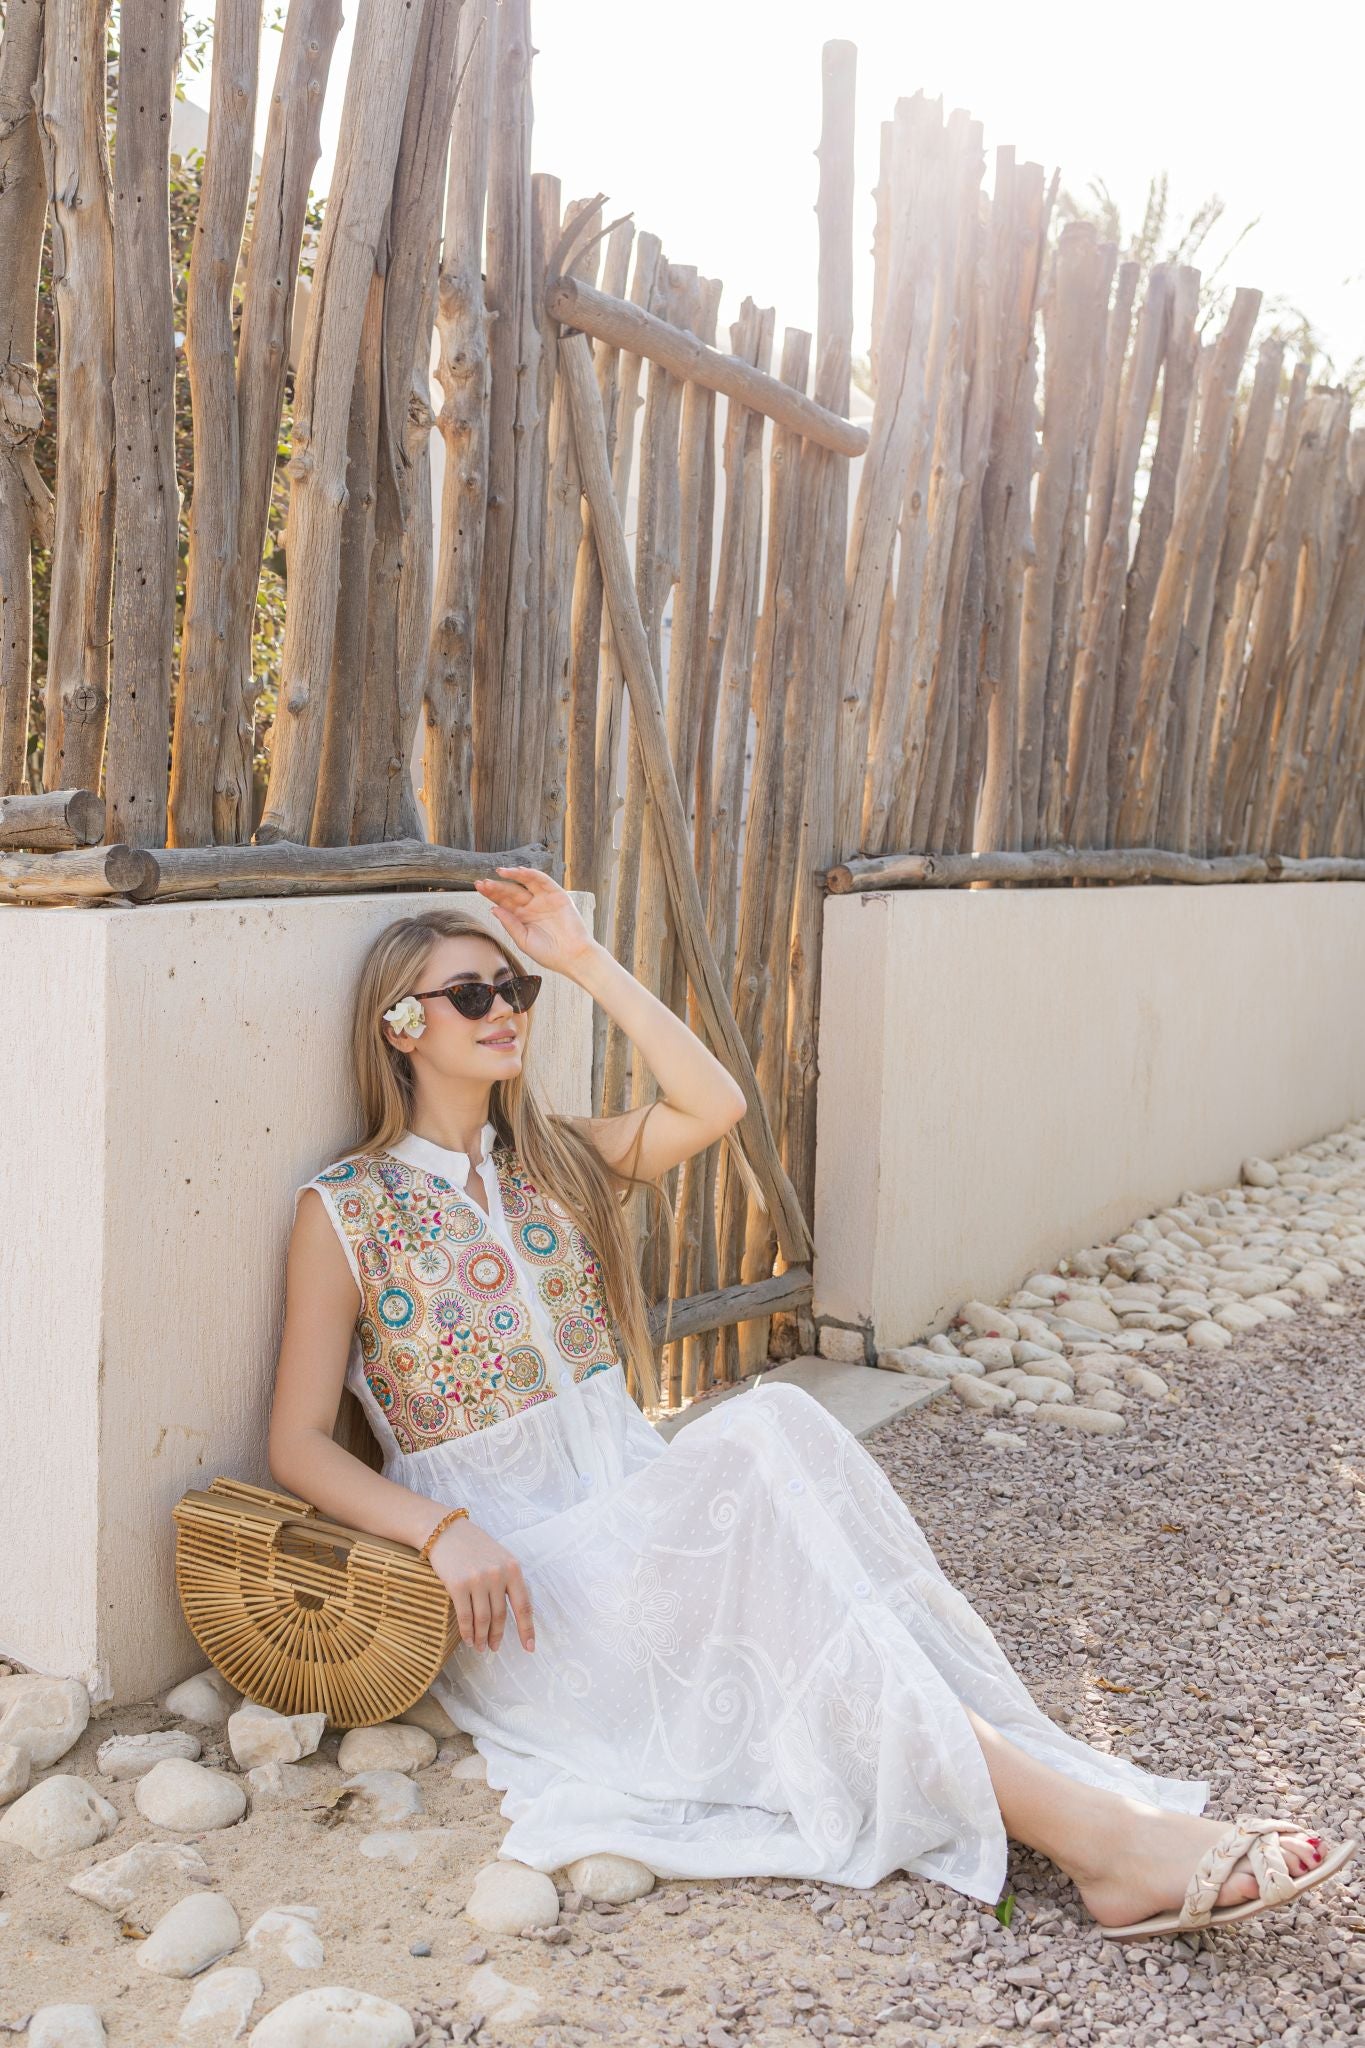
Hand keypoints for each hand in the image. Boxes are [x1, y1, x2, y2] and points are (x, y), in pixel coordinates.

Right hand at [429, 1517, 535, 1653]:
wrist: (446, 1531)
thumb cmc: (474, 1546)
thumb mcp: (499, 1558)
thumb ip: (508, 1581)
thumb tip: (515, 1614)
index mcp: (513, 1568)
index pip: (523, 1605)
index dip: (526, 1629)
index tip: (529, 1648)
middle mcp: (497, 1574)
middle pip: (500, 1616)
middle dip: (497, 1636)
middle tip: (493, 1648)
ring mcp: (478, 1580)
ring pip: (483, 1619)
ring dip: (482, 1638)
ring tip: (480, 1647)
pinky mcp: (458, 1585)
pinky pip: (465, 1616)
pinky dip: (468, 1631)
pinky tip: (468, 1639)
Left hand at [474, 866, 596, 978]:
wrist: (573, 957)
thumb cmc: (549, 954)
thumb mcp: (524, 941)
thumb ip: (510, 924)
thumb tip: (493, 909)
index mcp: (522, 917)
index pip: (503, 902)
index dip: (491, 894)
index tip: (479, 887)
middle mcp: (532, 906)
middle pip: (511, 892)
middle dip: (497, 886)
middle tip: (483, 882)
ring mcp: (544, 900)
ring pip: (525, 883)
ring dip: (513, 876)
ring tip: (500, 872)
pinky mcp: (558, 895)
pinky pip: (543, 881)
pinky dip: (532, 875)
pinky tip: (520, 872)